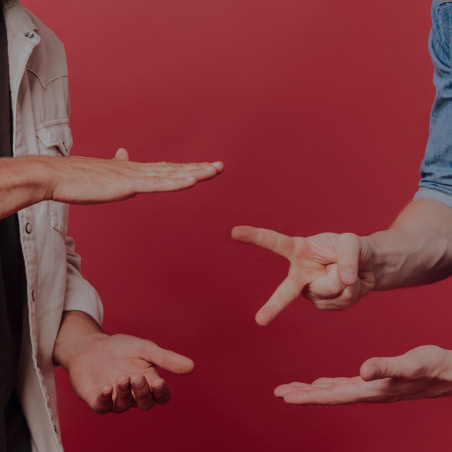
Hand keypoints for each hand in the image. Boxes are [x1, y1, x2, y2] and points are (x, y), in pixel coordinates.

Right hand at [47, 148, 222, 203]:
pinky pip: (157, 185)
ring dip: (195, 173)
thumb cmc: (77, 177)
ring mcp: (134, 176)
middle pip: (175, 169)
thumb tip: (124, 152)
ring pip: (171, 175)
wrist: (56, 176)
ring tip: (215, 170)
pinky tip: (192, 181)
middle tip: (220, 166)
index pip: (166, 168)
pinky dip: (176, 183)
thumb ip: (117, 164)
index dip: (186, 168)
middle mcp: (138, 169)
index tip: (203, 168)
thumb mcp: (103, 172)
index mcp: (134, 169)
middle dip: (199, 168)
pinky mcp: (127, 185)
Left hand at [65, 332, 194, 413]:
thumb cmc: (121, 348)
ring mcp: (115, 398)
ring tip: (122, 377)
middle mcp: (133, 393)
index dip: (161, 393)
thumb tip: (191, 367)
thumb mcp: (145, 349)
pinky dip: (105, 400)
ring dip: (124, 392)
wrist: (91, 346)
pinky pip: (103, 406)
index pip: (161, 396)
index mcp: (149, 381)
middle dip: (142, 392)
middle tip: (137, 377)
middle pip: (144, 403)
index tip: (158, 383)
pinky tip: (106, 388)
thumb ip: (166, 358)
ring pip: (124, 405)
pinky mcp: (97, 400)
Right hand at [231, 226, 375, 324]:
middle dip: (273, 307)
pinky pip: (341, 301)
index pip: (275, 243)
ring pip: (329, 291)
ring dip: (346, 282)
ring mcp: (311, 290)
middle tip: (260, 321)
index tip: (235, 232)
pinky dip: (353, 292)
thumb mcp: (352, 243)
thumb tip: (344, 282)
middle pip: (286, 292)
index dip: (255, 236)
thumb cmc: (353, 248)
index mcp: (299, 250)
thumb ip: (347, 258)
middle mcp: (300, 273)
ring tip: (347, 272)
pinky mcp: (323, 303)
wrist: (367, 266)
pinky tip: (350, 285)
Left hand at [274, 345, 451, 404]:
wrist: (450, 373)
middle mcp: (367, 391)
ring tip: (292, 389)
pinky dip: (329, 384)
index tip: (285, 396)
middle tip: (278, 392)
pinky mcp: (375, 381)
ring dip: (312, 390)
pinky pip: (345, 384)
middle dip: (302, 394)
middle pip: (328, 395)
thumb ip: (386, 367)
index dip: (307, 396)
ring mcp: (370, 388)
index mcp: (370, 390)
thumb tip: (363, 372)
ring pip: (334, 390)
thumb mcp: (410, 364)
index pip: (332, 395)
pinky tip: (322, 382)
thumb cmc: (433, 368)